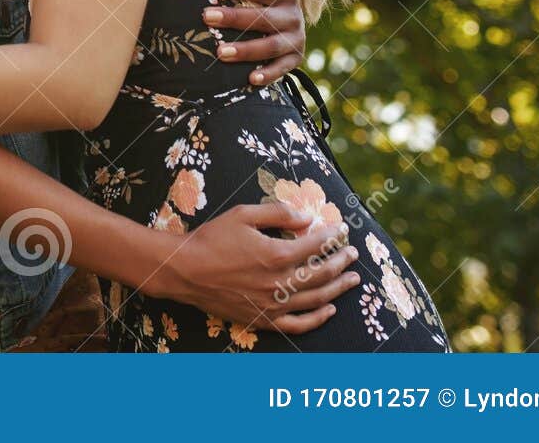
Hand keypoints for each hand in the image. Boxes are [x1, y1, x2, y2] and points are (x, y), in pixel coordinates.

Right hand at [161, 202, 360, 333]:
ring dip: (339, 288)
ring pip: (317, 299)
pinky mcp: (264, 319)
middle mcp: (280, 283)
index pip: (315, 245)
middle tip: (353, 254)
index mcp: (276, 254)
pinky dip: (318, 318)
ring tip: (352, 279)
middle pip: (322, 273)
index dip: (331, 236)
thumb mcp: (243, 214)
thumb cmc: (212, 239)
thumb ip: (278, 213)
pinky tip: (330, 309)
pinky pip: (299, 324)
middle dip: (341, 261)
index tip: (341, 230)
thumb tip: (306, 217)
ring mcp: (273, 304)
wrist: (185, 270)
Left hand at [204, 0, 305, 85]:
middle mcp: (293, 14)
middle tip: (205, 16)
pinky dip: (268, 75)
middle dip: (235, 17)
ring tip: (219, 51)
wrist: (293, 25)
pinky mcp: (294, 61)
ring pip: (270, 46)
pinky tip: (248, 79)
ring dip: (245, 50)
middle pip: (263, 18)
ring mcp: (295, 39)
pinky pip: (282, 71)